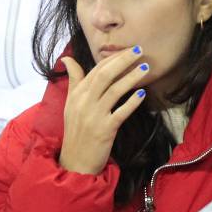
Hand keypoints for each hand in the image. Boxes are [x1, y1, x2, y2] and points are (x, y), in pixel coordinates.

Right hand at [57, 48, 148, 174]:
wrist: (75, 161)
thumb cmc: (76, 131)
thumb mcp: (70, 104)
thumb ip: (73, 81)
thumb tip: (66, 59)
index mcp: (76, 95)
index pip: (95, 70)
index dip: (112, 58)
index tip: (127, 50)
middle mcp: (84, 103)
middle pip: (104, 76)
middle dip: (122, 61)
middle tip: (139, 50)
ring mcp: (94, 116)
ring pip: (114, 91)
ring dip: (131, 77)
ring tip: (145, 68)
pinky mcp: (105, 130)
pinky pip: (121, 112)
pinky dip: (132, 102)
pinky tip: (143, 93)